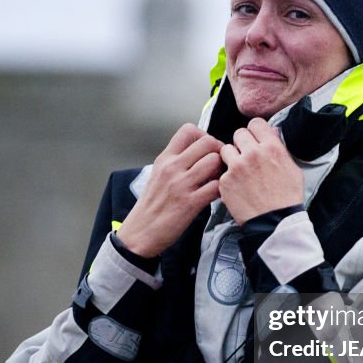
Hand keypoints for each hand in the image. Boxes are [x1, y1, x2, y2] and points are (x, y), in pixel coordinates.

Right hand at [116, 124, 223, 256]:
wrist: (140, 232)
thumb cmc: (150, 206)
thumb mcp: (157, 175)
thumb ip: (175, 162)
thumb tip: (197, 154)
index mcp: (164, 159)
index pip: (188, 130)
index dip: (204, 135)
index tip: (207, 148)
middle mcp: (172, 168)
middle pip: (207, 142)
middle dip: (219, 150)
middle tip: (219, 163)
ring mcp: (181, 185)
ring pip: (214, 161)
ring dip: (222, 169)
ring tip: (218, 179)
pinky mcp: (190, 203)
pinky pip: (216, 187)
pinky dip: (222, 189)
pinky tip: (217, 194)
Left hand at [219, 118, 303, 224]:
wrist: (275, 222)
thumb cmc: (287, 198)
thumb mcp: (292, 168)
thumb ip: (279, 148)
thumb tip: (272, 133)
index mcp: (271, 147)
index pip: (256, 123)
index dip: (255, 131)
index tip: (254, 137)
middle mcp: (252, 153)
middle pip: (238, 133)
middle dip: (242, 143)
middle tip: (246, 155)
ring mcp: (237, 167)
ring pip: (226, 150)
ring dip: (231, 157)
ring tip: (240, 170)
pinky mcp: (225, 181)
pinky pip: (222, 172)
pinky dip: (228, 178)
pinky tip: (237, 186)